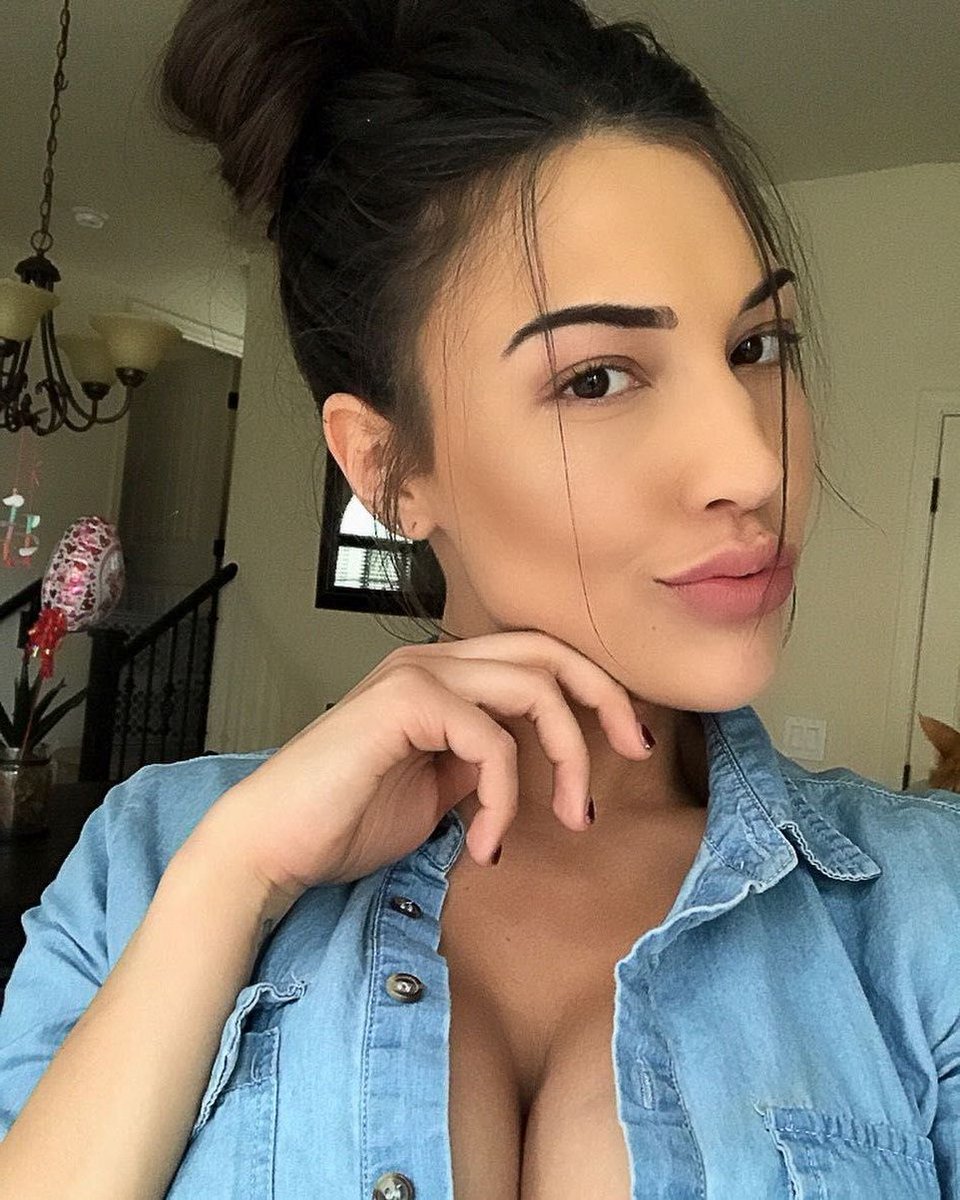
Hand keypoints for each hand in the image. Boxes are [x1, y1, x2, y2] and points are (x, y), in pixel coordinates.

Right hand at [186, 631, 654, 902]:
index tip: (629, 747)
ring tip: (568, 821)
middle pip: (551, 653)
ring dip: (567, 759)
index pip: (540, 657)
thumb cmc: (346, 820)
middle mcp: (432, 660)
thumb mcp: (439, 789)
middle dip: (607, 701)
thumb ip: (481, 761)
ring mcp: (417, 674)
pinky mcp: (404, 701)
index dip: (596, 693)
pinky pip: (491, 740)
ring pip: (534, 688)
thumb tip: (529, 760)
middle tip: (634, 756)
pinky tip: (485, 844)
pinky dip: (504, 797)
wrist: (271, 845)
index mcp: (444, 674)